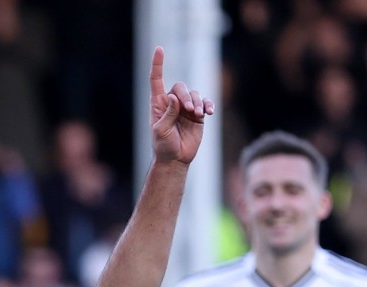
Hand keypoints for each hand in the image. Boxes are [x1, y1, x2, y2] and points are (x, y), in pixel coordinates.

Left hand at [148, 47, 214, 164]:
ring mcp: (185, 107)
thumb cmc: (163, 145)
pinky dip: (208, 105)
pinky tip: (210, 112)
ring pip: (195, 94)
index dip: (158, 64)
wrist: (176, 158)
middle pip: (180, 87)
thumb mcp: (161, 131)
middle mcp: (172, 102)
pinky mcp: (197, 114)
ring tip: (198, 113)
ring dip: (198, 101)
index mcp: (158, 103)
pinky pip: (205, 103)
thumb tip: (174, 97)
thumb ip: (167, 114)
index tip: (159, 49)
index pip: (156, 79)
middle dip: (186, 96)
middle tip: (189, 110)